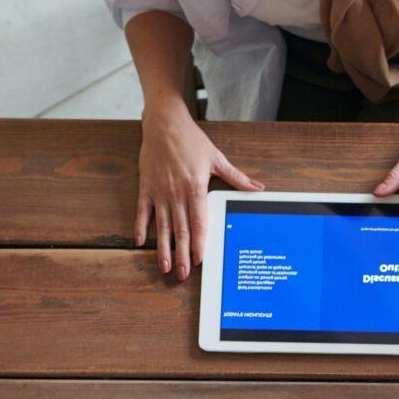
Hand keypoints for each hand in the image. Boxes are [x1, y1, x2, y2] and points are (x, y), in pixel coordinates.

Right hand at [134, 106, 262, 280]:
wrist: (164, 123)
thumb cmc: (191, 140)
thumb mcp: (216, 158)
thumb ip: (236, 177)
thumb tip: (257, 188)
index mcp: (195, 187)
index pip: (198, 222)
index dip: (198, 243)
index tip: (199, 260)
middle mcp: (176, 193)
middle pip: (179, 230)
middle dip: (181, 254)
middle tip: (182, 275)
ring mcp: (159, 191)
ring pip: (161, 226)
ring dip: (162, 248)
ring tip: (164, 266)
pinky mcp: (145, 187)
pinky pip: (142, 211)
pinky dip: (141, 227)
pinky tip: (140, 242)